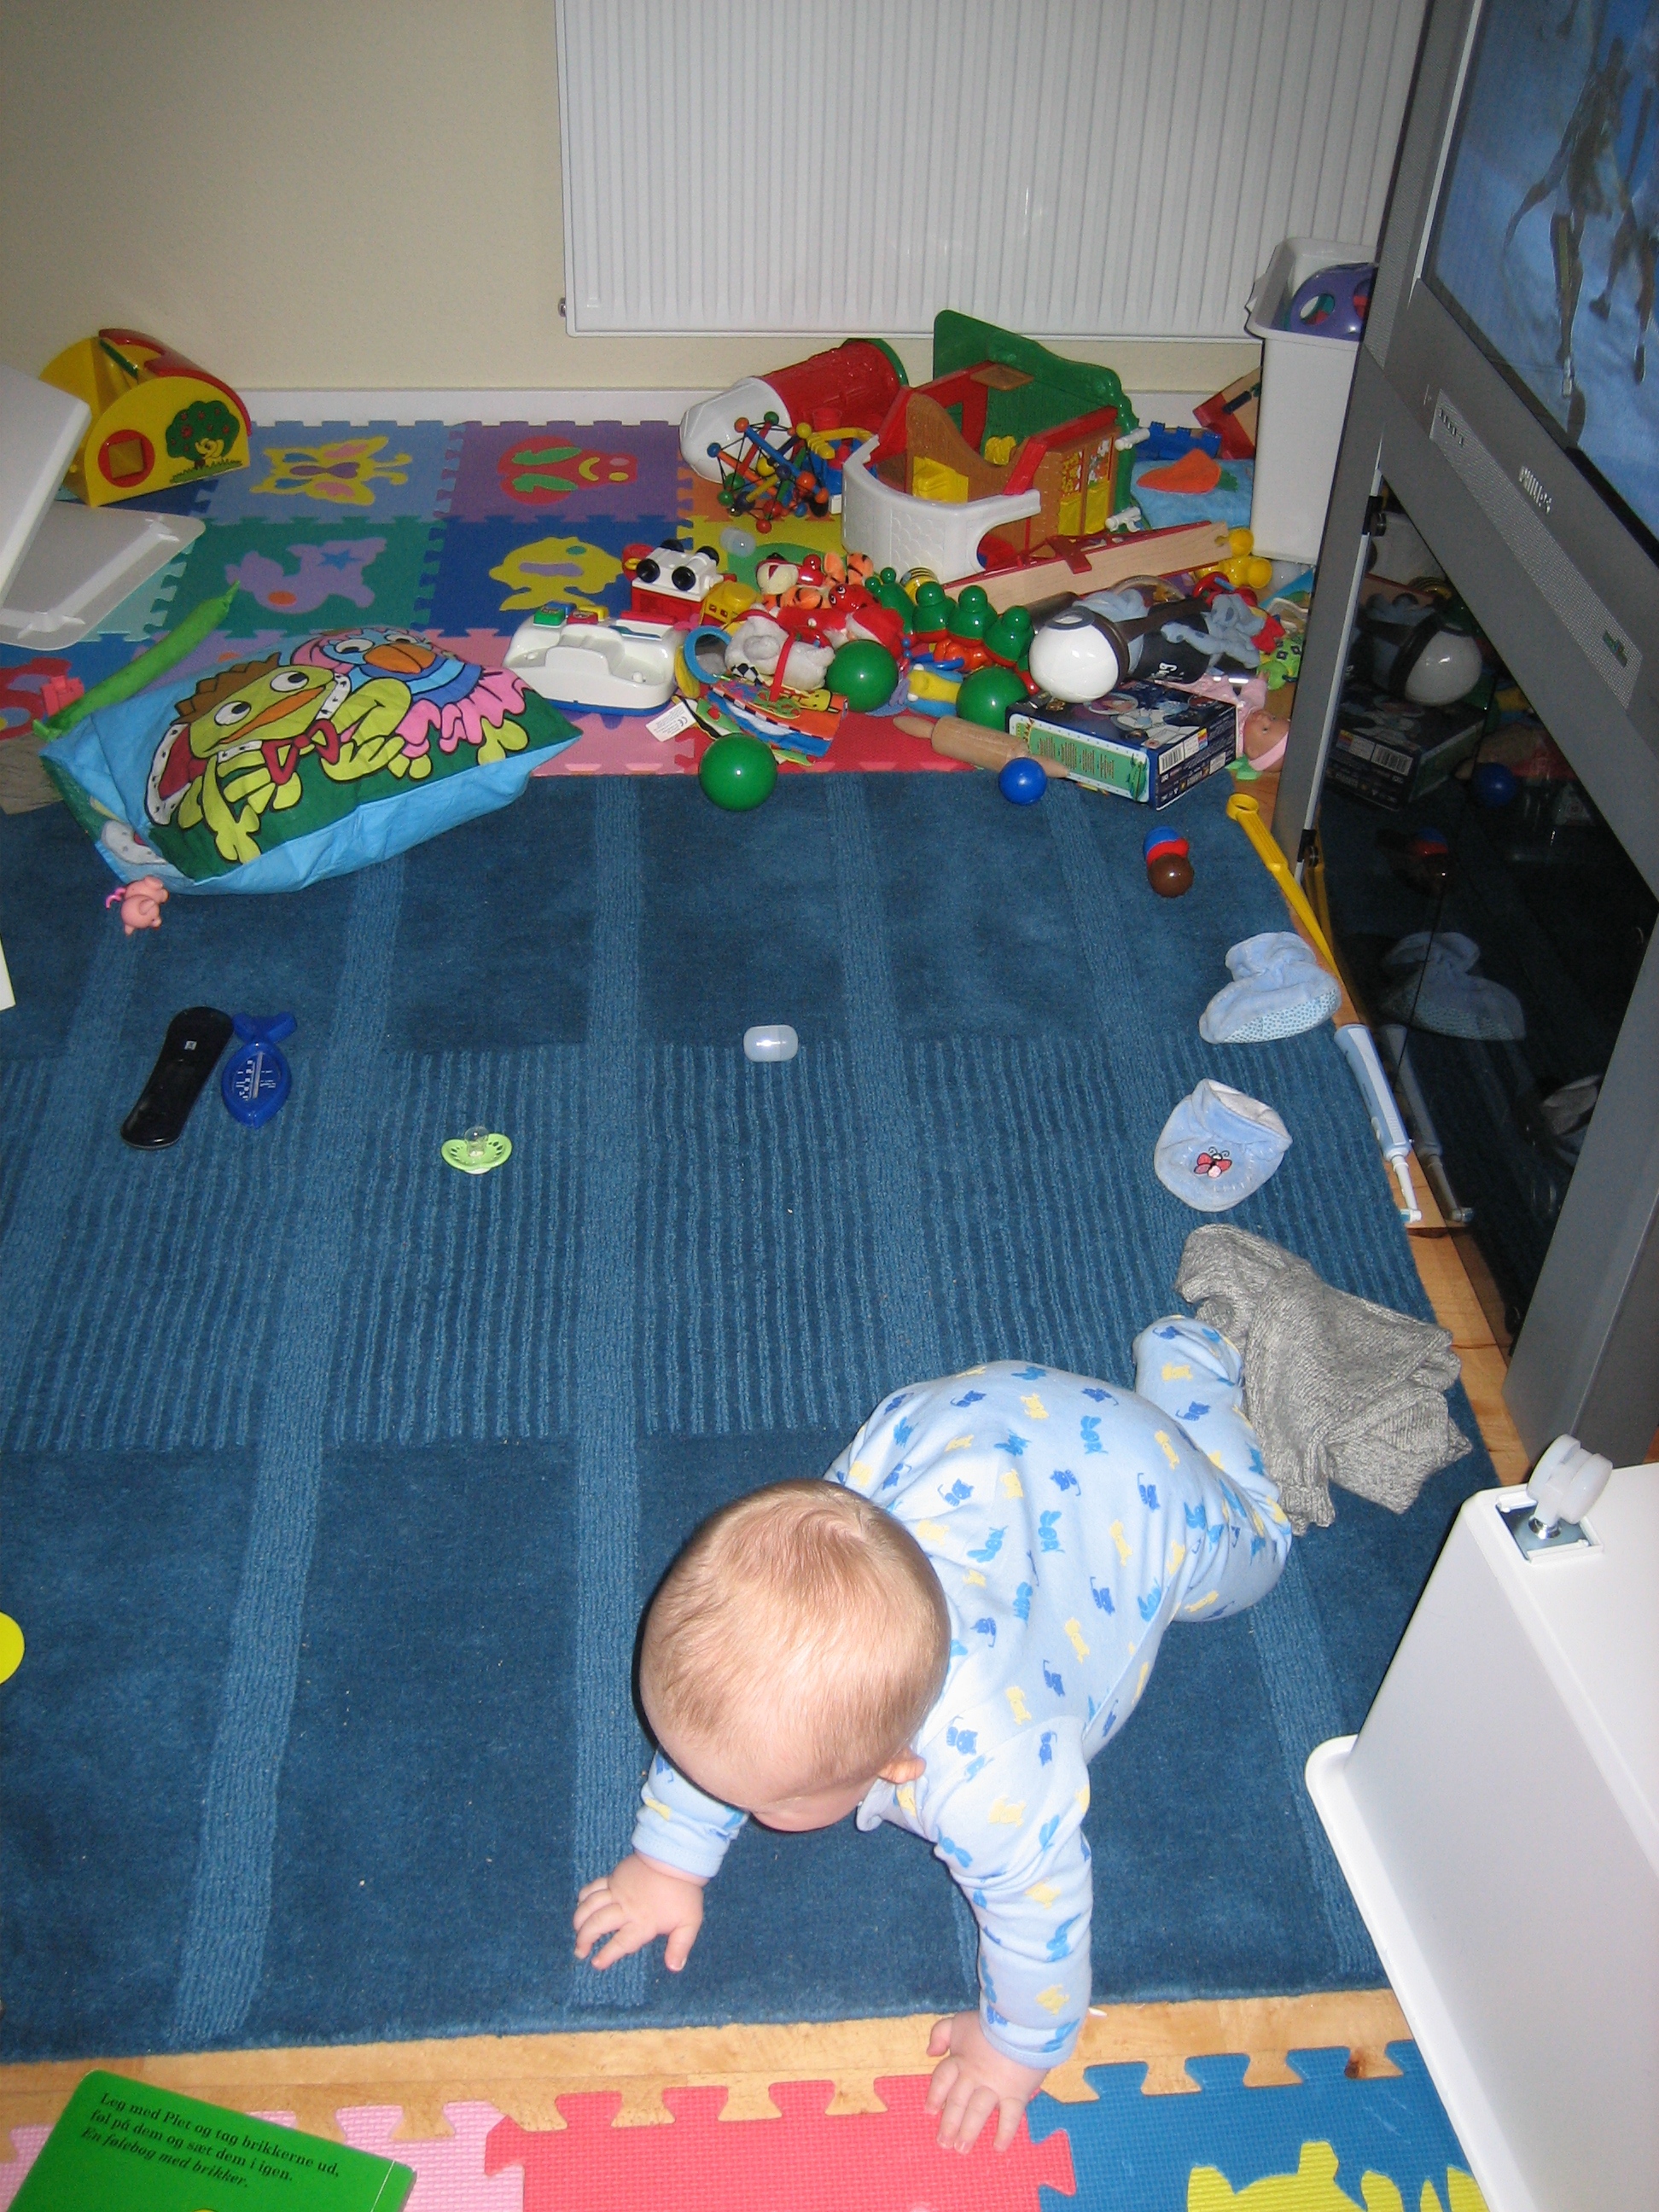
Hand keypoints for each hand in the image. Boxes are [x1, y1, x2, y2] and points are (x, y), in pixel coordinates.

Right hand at [573, 1852, 705, 1971]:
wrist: (677, 1857)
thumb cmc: (684, 1892)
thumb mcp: (689, 1922)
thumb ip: (680, 1946)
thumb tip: (674, 1968)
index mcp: (642, 1923)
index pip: (620, 1943)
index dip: (607, 1955)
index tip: (596, 1964)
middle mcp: (625, 1909)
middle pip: (598, 1925)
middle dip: (585, 1939)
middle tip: (580, 1951)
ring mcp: (617, 1891)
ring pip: (591, 1906)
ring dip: (580, 1919)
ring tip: (576, 1930)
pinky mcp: (614, 1877)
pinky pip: (593, 1886)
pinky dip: (584, 1895)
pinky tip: (580, 1903)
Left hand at [925, 2011, 1047, 2152]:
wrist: (1021, 2023)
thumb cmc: (989, 2022)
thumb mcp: (960, 2020)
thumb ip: (941, 2032)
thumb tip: (930, 2052)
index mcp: (960, 2060)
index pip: (942, 2080)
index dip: (935, 2095)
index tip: (929, 2111)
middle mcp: (973, 2077)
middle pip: (958, 2102)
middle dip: (949, 2123)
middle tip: (944, 2143)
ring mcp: (995, 2087)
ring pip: (978, 2113)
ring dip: (969, 2132)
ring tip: (962, 2148)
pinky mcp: (1016, 2094)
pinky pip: (1009, 2118)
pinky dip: (1004, 2133)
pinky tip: (998, 2147)